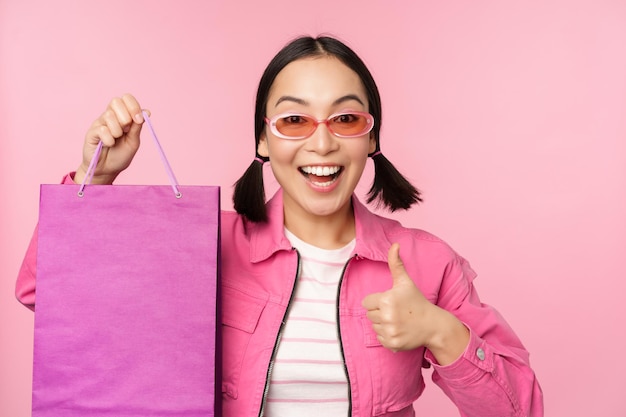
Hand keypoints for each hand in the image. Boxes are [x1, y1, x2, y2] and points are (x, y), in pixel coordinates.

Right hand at [75, 94, 146, 183]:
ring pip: (109, 115)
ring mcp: (99, 123)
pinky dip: (109, 139)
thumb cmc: (120, 156)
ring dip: (117, 130)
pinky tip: (109, 145)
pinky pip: (102, 129)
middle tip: (127, 130)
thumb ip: (137, 127)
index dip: (133, 106)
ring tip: (116, 140)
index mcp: (122, 116)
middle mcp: (110, 116)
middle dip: (126, 116)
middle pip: (115, 101)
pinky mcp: (91, 132)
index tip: (139, 120)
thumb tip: (147, 111)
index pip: (126, 98)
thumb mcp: (133, 141)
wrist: (107, 170)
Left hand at [362, 243, 468, 363]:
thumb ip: (396, 263)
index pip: (366, 302)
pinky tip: (399, 330)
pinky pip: (380, 338)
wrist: (433, 325)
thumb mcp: (405, 282)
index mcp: (386, 300)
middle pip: (369, 315)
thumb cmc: (416, 301)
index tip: (390, 302)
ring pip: (374, 327)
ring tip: (398, 320)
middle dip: (380, 312)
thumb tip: (395, 244)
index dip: (377, 301)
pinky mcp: (392, 344)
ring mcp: (390, 331)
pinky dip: (387, 336)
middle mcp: (387, 317)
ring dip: (382, 324)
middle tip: (395, 311)